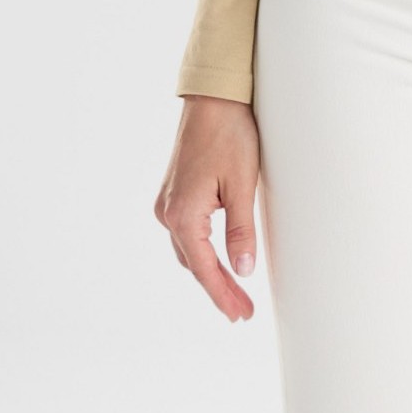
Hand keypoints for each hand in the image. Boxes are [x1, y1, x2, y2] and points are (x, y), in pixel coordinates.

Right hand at [155, 95, 260, 320]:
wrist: (213, 97)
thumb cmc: (230, 134)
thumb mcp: (242, 185)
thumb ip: (240, 231)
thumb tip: (242, 270)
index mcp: (183, 215)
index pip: (205, 269)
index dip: (224, 295)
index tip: (241, 315)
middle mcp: (168, 212)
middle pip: (194, 263)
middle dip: (218, 287)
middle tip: (243, 310)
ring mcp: (167, 202)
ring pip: (188, 249)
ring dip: (209, 270)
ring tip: (235, 290)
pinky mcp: (174, 192)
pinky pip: (186, 232)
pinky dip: (202, 249)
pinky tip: (217, 257)